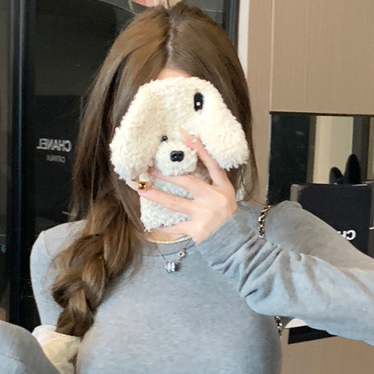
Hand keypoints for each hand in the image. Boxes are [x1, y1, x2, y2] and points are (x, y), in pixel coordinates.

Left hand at [134, 127, 237, 242]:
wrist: (234, 239)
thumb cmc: (226, 210)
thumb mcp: (225, 189)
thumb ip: (211, 171)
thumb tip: (194, 146)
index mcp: (221, 188)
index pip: (211, 164)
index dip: (199, 149)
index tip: (184, 135)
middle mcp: (212, 200)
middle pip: (186, 183)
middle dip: (165, 174)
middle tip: (147, 167)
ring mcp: (203, 216)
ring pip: (174, 204)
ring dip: (155, 196)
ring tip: (140, 190)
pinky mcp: (196, 231)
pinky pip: (174, 227)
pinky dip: (163, 225)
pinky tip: (151, 222)